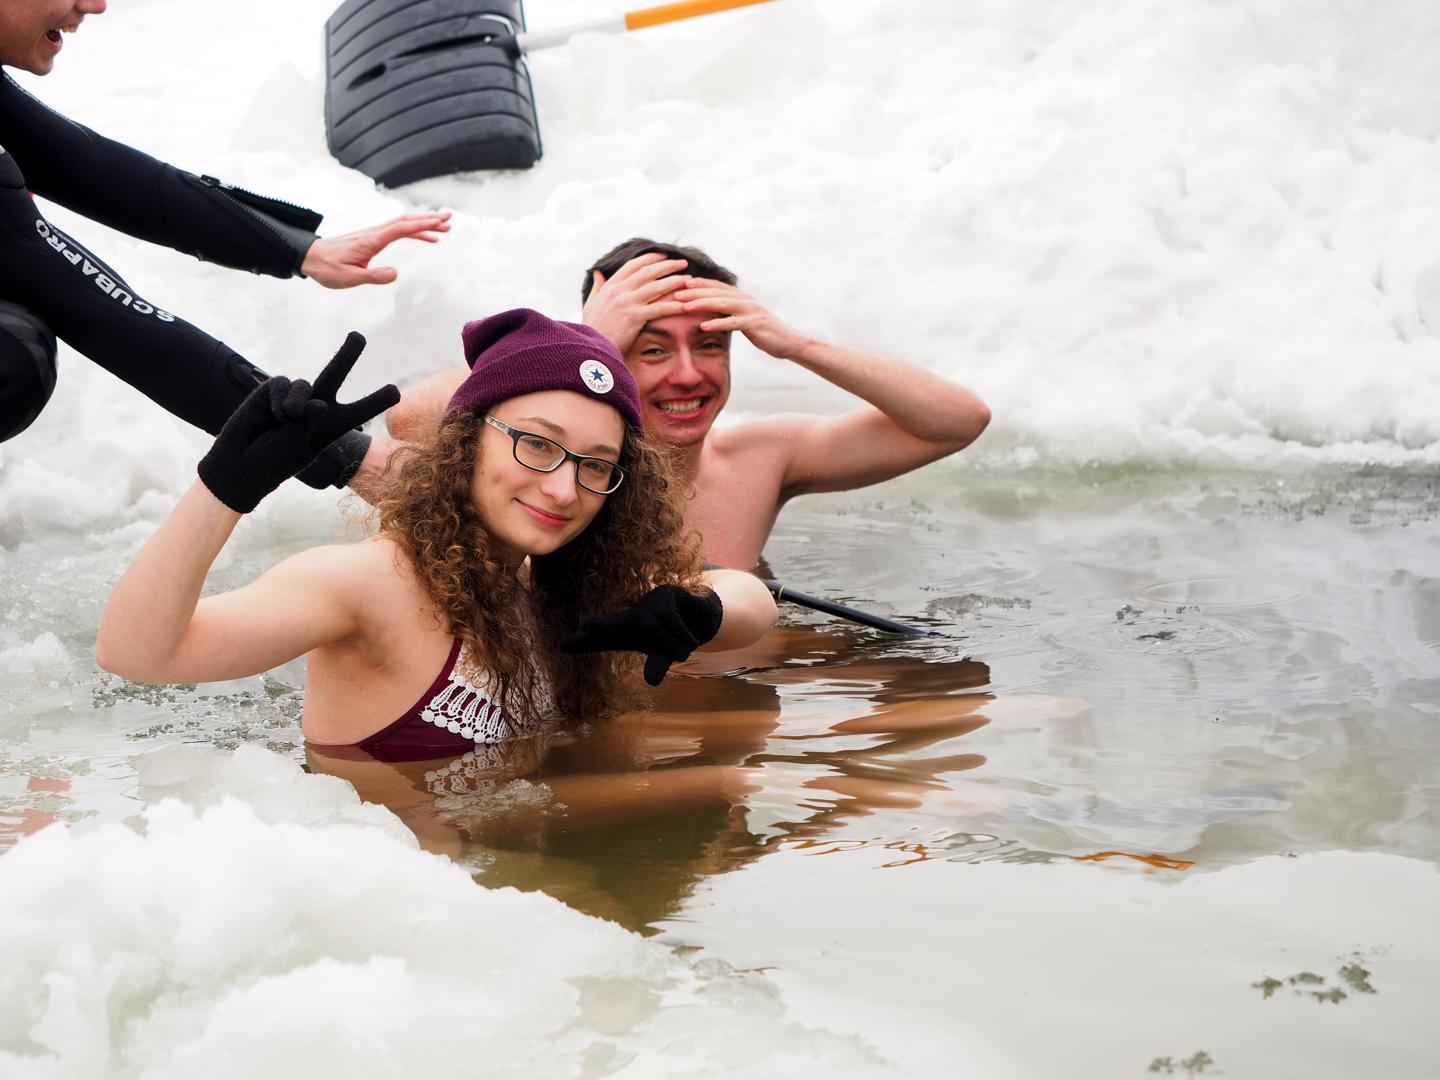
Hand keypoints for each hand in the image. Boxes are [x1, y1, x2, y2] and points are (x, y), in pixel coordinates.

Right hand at [198, 333, 399, 511]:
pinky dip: (277, 401)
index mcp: (333, 425)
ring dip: (295, 404)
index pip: (360, 410)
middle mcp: (317, 407)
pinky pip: (281, 385)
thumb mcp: (301, 446)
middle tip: (358, 336)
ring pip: (304, 385)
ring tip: (286, 423)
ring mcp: (295, 397)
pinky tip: (271, 416)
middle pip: (335, 375)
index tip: (396, 391)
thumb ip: (312, 422)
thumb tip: (319, 402)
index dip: (377, 400)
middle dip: (347, 354)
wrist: (241, 464)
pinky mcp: (272, 390)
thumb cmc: (275, 460)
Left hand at [301, 211, 451, 287]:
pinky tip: (423, 238)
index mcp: (371, 241)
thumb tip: (396, 274)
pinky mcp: (372, 238)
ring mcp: (373, 234)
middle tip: (449, 219)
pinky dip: (413, 231)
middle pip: (406, 221)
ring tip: (443, 228)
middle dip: (428, 219)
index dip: (423, 225)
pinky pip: (397, 230)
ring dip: (423, 223)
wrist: (310, 257)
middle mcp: (374, 233)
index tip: (440, 222)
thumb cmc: (328, 268)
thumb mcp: (350, 278)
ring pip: (402, 223)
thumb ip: (374, 276)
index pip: (402, 229)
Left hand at [559, 584, 723, 685]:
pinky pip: (672, 620)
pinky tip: (693, 637)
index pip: (602, 641)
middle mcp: (633, 618)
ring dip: (676, 645)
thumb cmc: (675, 637)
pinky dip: (684, 635)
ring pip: (656, 629)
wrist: (702, 618)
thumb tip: (652, 681)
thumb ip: (657, 664)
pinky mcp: (666, 593)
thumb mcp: (665, 654)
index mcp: (626, 635)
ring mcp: (648, 603)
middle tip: (584, 624)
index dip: (582, 644)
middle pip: (616, 623)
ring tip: (686, 649)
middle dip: (602, 625)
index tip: (561, 646)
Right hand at [581, 252, 691, 352]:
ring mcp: (628, 303)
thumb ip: (597, 287)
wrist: (590, 349)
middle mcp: (620, 290)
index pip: (634, 265)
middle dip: (668, 265)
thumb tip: (598, 272)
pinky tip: (687, 305)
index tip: (664, 256)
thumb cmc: (592, 329)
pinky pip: (660, 308)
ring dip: (675, 281)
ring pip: (657, 286)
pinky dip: (675, 305)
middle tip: (683, 263)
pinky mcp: (635, 317)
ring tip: (690, 280)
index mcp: (611, 286)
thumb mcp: (591, 303)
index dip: (651, 258)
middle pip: (648, 271)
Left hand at [671, 282, 808, 358]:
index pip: (715, 286)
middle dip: (693, 291)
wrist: (788, 342)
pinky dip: (717, 323)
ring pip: (722, 303)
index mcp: (741, 296)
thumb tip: (711, 311)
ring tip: (684, 305)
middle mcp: (744, 299)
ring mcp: (750, 310)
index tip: (677, 283)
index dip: (696, 283)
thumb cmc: (764, 332)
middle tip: (673, 292)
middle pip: (715, 292)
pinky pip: (732, 323)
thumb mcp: (744, 319)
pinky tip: (703, 327)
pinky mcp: (754, 324)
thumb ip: (730, 312)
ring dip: (701, 303)